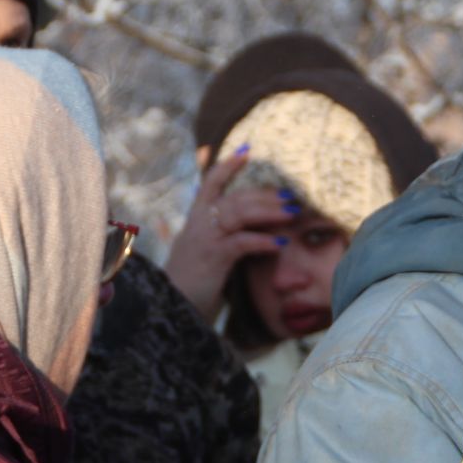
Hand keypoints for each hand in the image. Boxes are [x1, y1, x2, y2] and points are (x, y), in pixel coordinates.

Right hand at [163, 147, 298, 322]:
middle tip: (290, 196)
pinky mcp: (211, 258)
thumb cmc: (191, 287)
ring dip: (268, 211)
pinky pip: (240, 242)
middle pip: (234, 197)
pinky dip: (262, 240)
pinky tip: (280, 243)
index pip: (210, 183)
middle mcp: (197, 224)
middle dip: (264, 194)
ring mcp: (203, 239)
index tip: (246, 151)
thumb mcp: (205, 256)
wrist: (170, 311)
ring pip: (238, 213)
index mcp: (195, 221)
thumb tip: (253, 232)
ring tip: (292, 214)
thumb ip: (222, 240)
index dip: (227, 166)